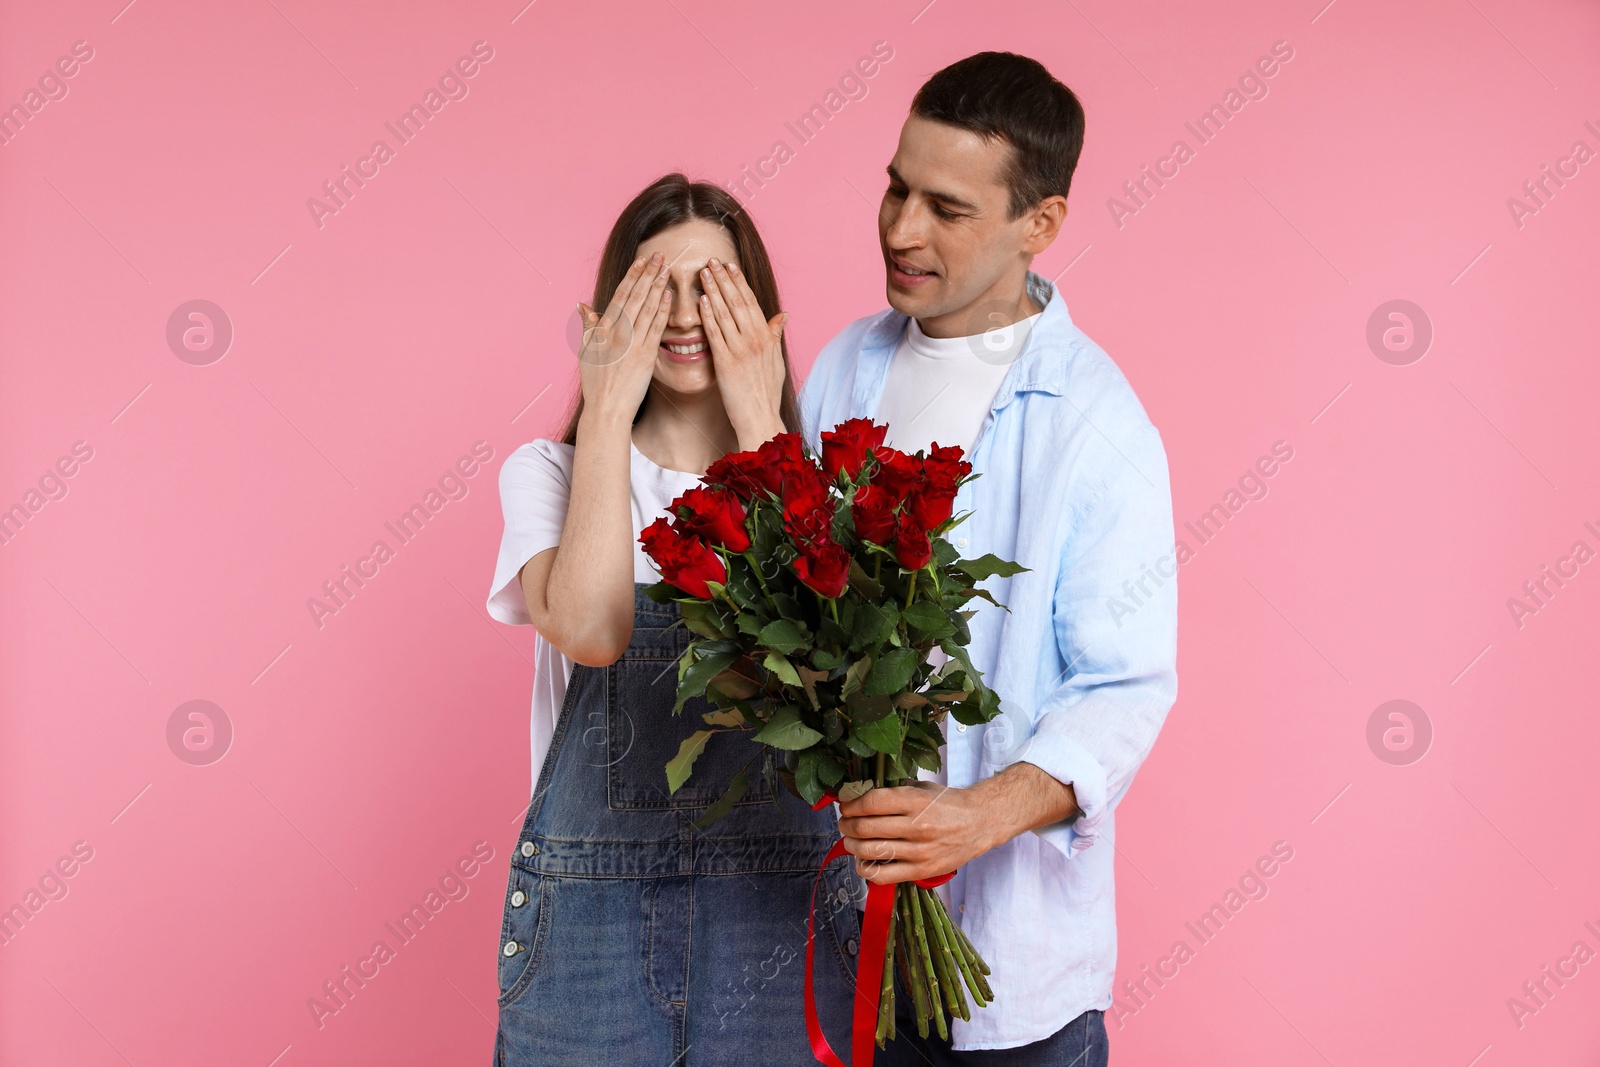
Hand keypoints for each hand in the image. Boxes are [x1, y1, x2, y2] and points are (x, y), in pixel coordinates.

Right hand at [576, 251, 672, 424]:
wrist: (606, 410)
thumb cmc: (596, 383)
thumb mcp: (586, 352)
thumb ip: (588, 326)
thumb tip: (583, 304)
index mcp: (603, 330)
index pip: (620, 296)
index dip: (632, 276)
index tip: (642, 260)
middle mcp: (617, 334)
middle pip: (635, 297)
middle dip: (648, 275)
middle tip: (660, 256)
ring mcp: (632, 344)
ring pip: (647, 309)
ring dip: (658, 287)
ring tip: (667, 269)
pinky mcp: (646, 357)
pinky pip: (656, 329)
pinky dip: (663, 311)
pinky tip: (670, 296)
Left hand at [698, 258, 787, 448]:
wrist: (759, 417)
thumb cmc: (766, 392)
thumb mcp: (776, 361)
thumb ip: (775, 335)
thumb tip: (783, 314)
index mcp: (766, 337)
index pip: (751, 302)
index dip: (739, 282)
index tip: (730, 266)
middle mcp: (755, 339)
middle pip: (737, 302)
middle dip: (724, 279)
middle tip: (712, 261)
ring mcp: (740, 350)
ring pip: (725, 313)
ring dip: (713, 290)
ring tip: (703, 273)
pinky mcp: (725, 362)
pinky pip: (715, 333)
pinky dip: (708, 315)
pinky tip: (701, 301)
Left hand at [835, 765, 1078, 883]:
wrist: (980, 823)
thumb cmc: (948, 803)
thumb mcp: (922, 788)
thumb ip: (893, 792)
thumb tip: (858, 796)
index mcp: (915, 800)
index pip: (870, 803)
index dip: (850, 805)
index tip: (845, 806)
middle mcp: (916, 825)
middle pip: (865, 827)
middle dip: (847, 825)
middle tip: (844, 823)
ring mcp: (919, 851)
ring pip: (870, 851)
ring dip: (852, 845)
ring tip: (851, 840)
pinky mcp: (921, 870)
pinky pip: (883, 875)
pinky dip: (865, 869)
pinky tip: (864, 861)